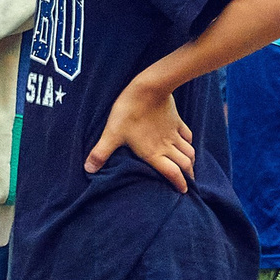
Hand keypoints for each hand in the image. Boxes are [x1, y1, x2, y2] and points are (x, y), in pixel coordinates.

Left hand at [84, 76, 193, 191]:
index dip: (180, 183)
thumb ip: (101, 152)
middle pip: (185, 164)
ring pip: (189, 151)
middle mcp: (167, 145)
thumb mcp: (112, 133)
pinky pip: (187, 135)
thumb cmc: (129, 112)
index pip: (172, 173)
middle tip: (189, 183)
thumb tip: (88, 169)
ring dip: (191, 161)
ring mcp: (174, 133)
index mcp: (154, 153)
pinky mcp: (176, 120)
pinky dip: (189, 143)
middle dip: (189, 175)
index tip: (184, 191)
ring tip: (189, 167)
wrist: (149, 88)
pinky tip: (187, 144)